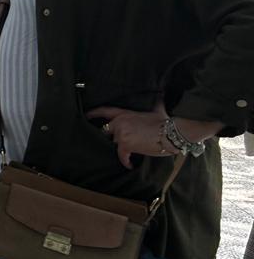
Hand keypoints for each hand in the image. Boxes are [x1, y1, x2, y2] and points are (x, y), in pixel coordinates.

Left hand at [88, 102, 217, 168]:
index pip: (105, 111)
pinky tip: (129, 164)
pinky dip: (125, 160)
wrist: (172, 132)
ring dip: (121, 147)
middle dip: (109, 135)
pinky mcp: (126, 145)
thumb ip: (154, 103)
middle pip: (106, 130)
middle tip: (114, 140)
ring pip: (115, 142)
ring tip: (128, 151)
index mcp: (125, 113)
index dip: (94, 113)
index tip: (86, 115)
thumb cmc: (166, 122)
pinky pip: (121, 155)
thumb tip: (160, 94)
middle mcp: (120, 122)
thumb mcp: (157, 109)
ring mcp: (121, 134)